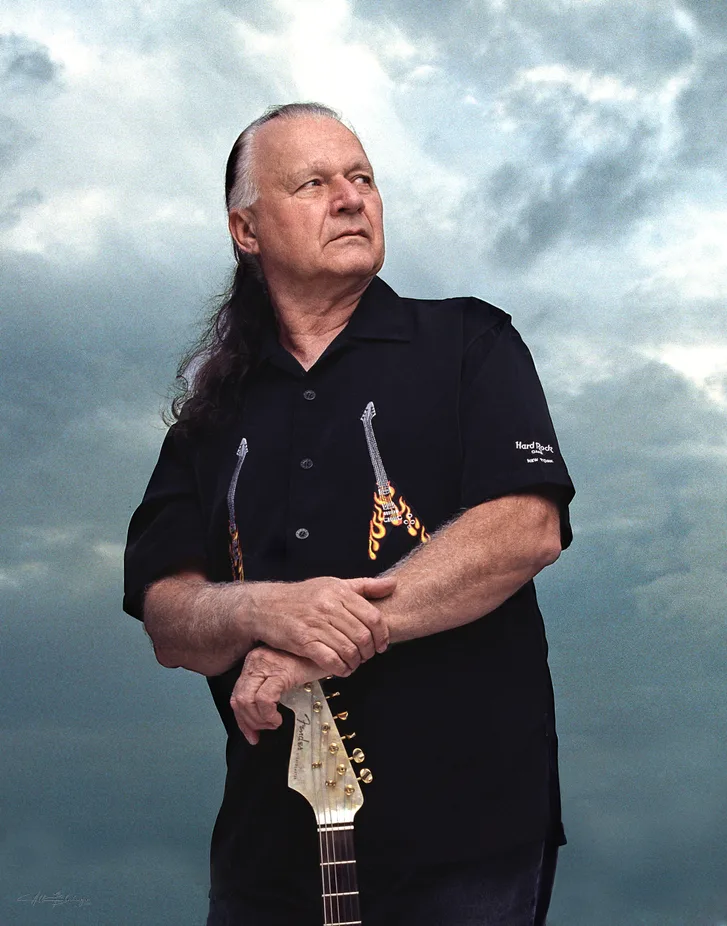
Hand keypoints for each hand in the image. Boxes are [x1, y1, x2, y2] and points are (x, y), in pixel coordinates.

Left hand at [230, 646, 323, 744]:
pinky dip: (268, 715)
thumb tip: (257, 717)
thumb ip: (267, 688)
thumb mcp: (283, 674)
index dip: (242, 719)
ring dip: (259, 721)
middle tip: (264, 730)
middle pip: (239, 700)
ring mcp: (267, 665)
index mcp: (255, 661)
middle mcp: (256, 660)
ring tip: (274, 723)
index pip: (236, 694)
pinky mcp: (281, 671)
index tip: (251, 733)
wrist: (330, 653)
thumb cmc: (310, 662)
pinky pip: (265, 700)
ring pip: (247, 701)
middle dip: (249, 723)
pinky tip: (278, 719)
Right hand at [246, 575, 394, 675]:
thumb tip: (394, 584)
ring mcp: (315, 624)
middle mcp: (329, 606)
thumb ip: (365, 586)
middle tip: (368, 656)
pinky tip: (341, 669)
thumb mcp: (334, 584)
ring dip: (356, 661)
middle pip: (362, 635)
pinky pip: (329, 659)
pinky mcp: (303, 641)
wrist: (266, 606)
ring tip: (354, 663)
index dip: (382, 635)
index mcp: (339, 592)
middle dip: (370, 651)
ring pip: (348, 649)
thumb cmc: (303, 596)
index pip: (372, 617)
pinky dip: (340, 668)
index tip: (382, 644)